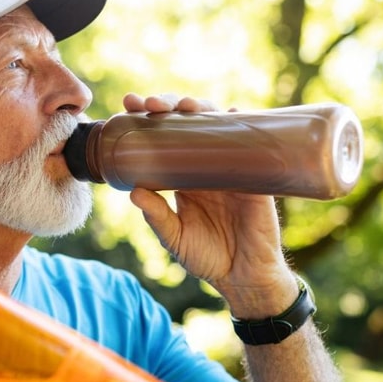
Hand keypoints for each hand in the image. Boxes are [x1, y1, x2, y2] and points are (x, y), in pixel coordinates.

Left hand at [122, 92, 297, 317]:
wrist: (244, 277)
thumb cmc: (209, 257)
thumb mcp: (175, 237)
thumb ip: (157, 216)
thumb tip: (134, 191)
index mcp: (184, 176)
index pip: (163, 138)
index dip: (147, 119)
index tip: (128, 106)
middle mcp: (206, 165)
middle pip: (187, 123)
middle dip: (168, 105)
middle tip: (149, 104)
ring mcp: (231, 167)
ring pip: (216, 125)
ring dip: (200, 108)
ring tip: (184, 105)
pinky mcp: (254, 176)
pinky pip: (250, 144)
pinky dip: (241, 124)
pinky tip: (231, 112)